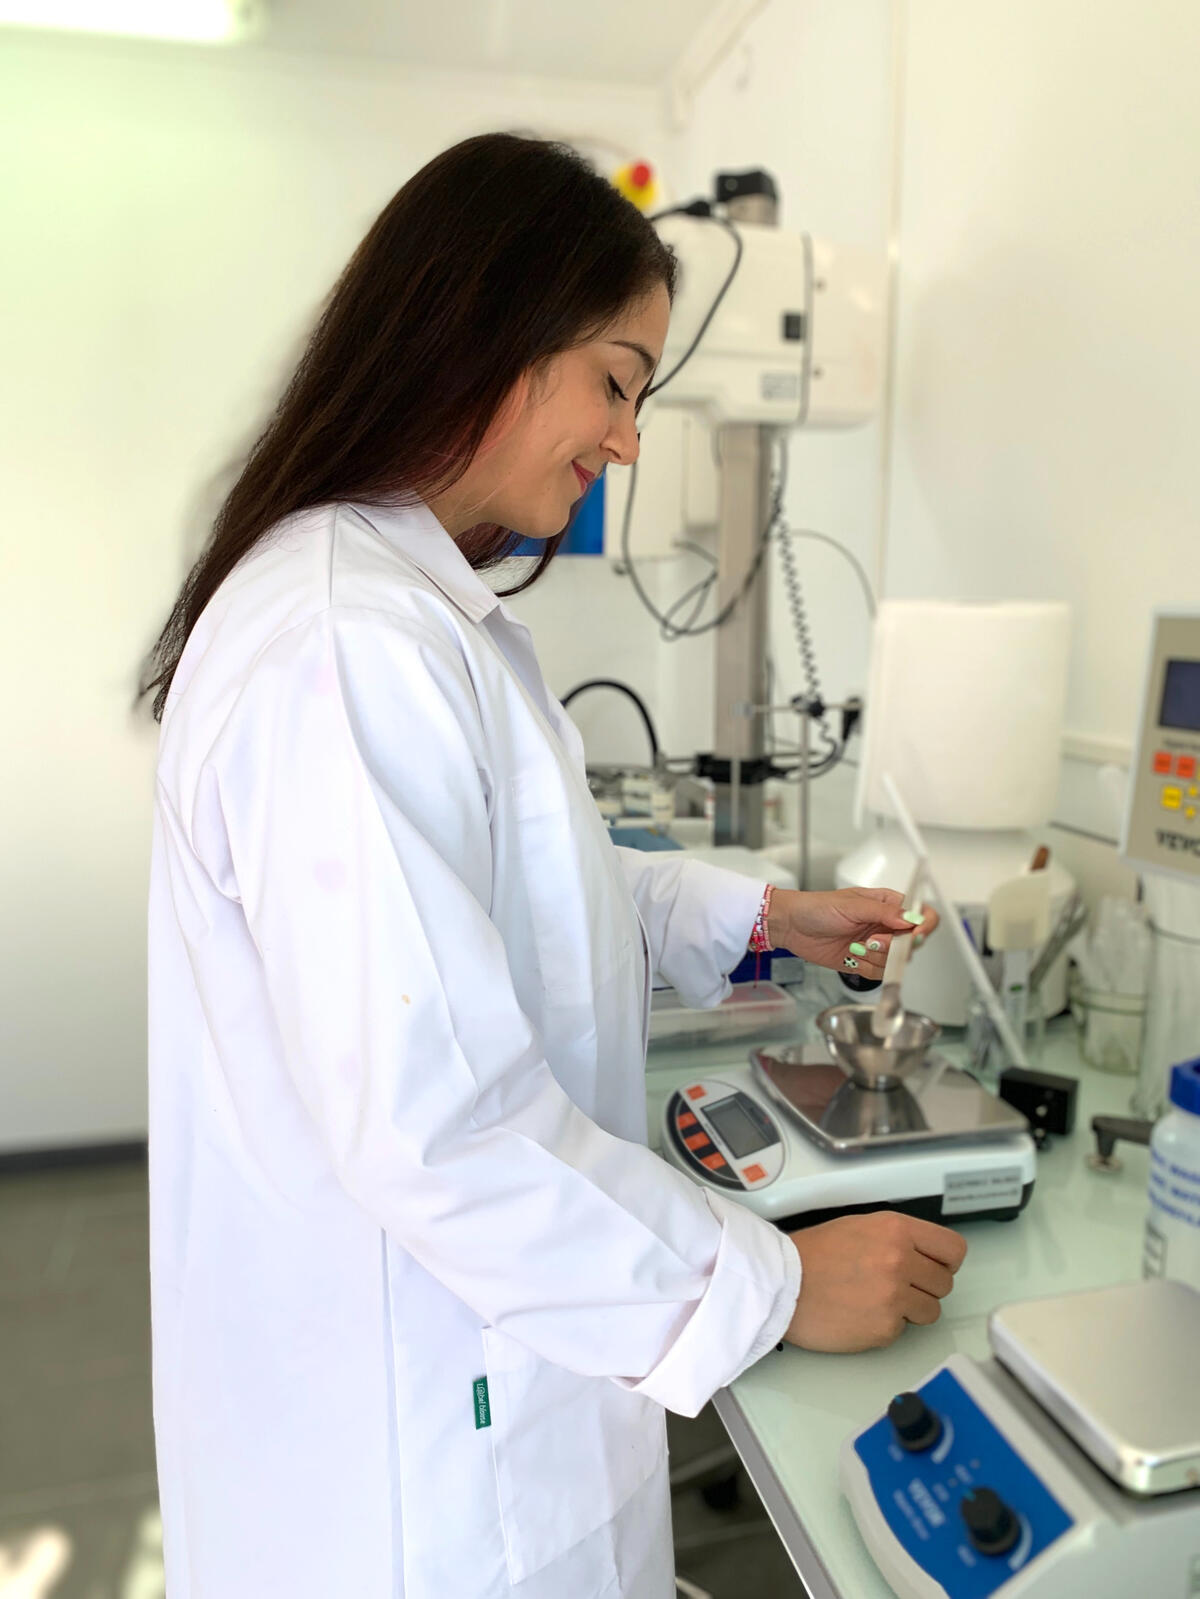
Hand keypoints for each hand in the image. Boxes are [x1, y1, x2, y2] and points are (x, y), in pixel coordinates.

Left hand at [767, 886, 939, 980]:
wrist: (792, 927)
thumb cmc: (817, 907)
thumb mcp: (851, 905)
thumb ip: (883, 912)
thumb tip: (910, 918)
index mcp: (888, 904)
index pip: (921, 915)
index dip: (923, 927)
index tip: (914, 935)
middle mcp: (886, 925)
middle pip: (912, 943)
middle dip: (893, 947)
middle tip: (872, 940)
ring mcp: (877, 945)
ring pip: (896, 961)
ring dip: (876, 957)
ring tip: (855, 946)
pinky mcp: (866, 962)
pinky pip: (880, 973)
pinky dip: (866, 968)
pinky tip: (851, 955)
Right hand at [783, 1211, 966, 1352]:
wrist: (781, 1284)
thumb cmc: (812, 1255)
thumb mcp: (860, 1226)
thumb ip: (897, 1238)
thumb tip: (925, 1254)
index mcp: (896, 1230)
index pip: (953, 1249)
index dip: (946, 1261)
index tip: (935, 1267)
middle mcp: (900, 1260)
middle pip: (944, 1283)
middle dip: (924, 1287)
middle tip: (897, 1286)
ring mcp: (894, 1296)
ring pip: (931, 1311)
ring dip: (910, 1309)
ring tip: (878, 1301)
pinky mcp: (885, 1328)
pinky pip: (904, 1330)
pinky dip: (887, 1325)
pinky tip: (862, 1313)